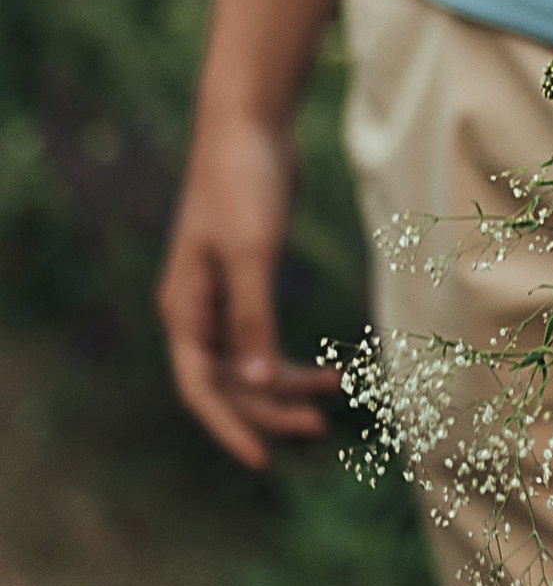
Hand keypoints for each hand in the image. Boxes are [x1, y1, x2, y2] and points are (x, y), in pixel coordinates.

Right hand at [156, 109, 339, 467]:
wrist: (250, 123)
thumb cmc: (242, 184)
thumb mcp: (251, 255)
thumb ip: (252, 320)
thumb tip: (254, 383)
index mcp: (184, 311)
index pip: (200, 388)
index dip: (229, 427)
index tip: (261, 461)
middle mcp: (196, 311)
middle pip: (227, 381)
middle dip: (269, 407)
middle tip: (318, 425)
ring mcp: (219, 296)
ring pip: (248, 361)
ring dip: (285, 383)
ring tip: (335, 393)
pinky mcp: (247, 278)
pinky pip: (264, 335)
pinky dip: (290, 352)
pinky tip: (330, 366)